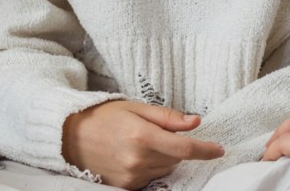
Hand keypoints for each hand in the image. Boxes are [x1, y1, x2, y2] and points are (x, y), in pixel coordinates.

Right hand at [62, 100, 223, 188]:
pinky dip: (151, 166)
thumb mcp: (136, 107)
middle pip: (176, 159)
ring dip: (164, 157)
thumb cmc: (104, 117)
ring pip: (165, 169)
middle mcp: (137, 160)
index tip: (219, 149)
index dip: (205, 150)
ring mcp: (131, 176)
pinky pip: (151, 177)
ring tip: (142, 141)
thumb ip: (167, 117)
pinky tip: (135, 154)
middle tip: (157, 131)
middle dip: (177, 146)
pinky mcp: (125, 187)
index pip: (184, 148)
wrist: (70, 137)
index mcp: (142, 136)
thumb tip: (195, 122)